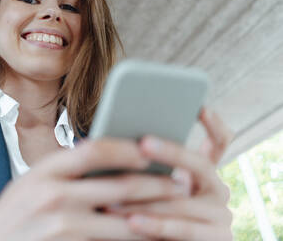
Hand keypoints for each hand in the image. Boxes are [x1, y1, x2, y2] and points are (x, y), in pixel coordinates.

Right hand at [0, 138, 187, 240]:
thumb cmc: (13, 214)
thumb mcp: (32, 182)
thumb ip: (65, 171)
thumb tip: (108, 157)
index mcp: (45, 170)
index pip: (94, 149)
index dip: (126, 148)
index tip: (149, 148)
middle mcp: (53, 194)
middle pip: (119, 186)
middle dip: (157, 185)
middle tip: (182, 183)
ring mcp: (61, 226)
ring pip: (123, 221)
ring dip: (155, 217)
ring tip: (177, 213)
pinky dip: (133, 240)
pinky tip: (149, 237)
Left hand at [113, 108, 234, 240]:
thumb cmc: (149, 209)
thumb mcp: (151, 185)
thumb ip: (145, 165)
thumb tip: (112, 141)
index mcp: (204, 173)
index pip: (219, 142)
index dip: (213, 124)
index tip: (200, 106)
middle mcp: (218, 189)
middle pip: (200, 164)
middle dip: (171, 151)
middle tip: (144, 142)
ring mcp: (221, 215)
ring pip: (182, 200)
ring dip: (146, 196)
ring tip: (118, 188)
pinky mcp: (218, 239)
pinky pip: (183, 230)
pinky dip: (155, 225)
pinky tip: (132, 221)